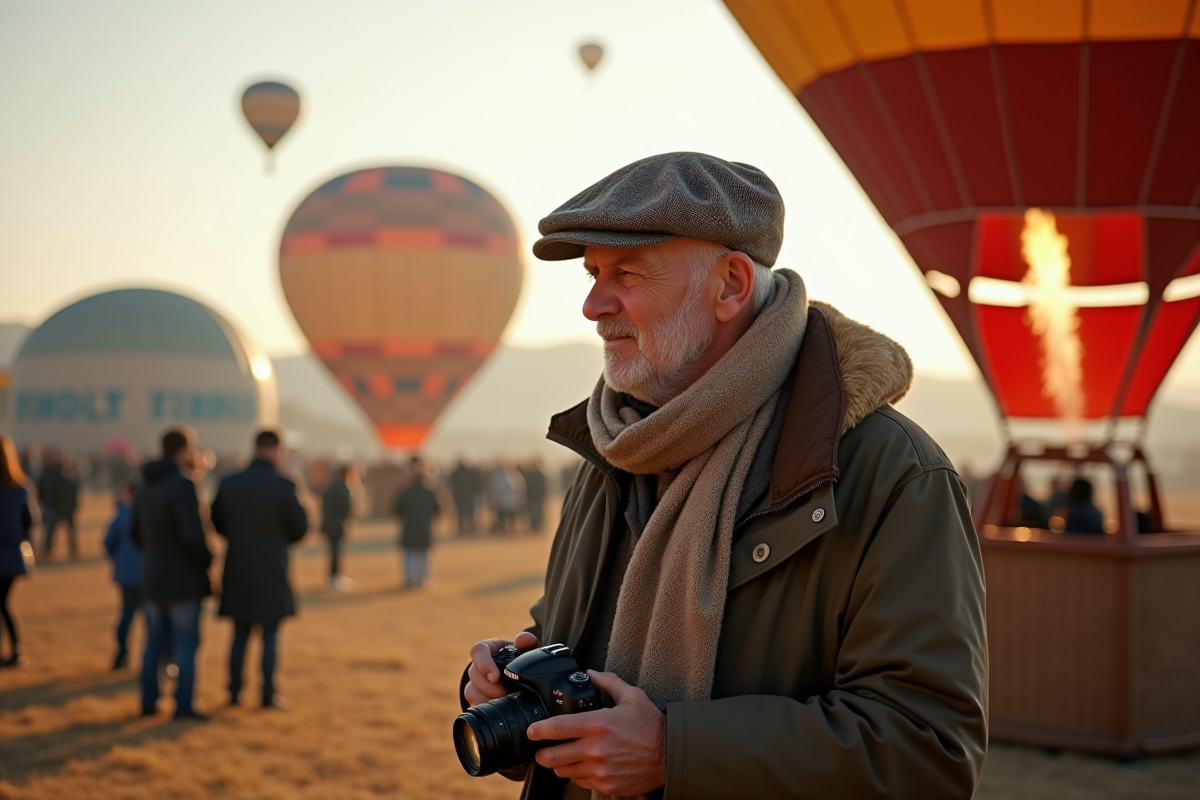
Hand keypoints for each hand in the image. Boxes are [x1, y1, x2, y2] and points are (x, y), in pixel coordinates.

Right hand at [464, 631, 539, 706]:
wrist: (523, 676)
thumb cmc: (522, 659)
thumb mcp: (528, 649)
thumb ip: (528, 640)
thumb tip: (520, 640)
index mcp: (489, 649)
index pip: (478, 650)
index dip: (483, 664)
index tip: (495, 677)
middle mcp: (479, 665)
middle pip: (473, 674)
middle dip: (488, 687)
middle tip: (503, 693)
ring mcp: (476, 682)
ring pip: (470, 691)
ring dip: (485, 699)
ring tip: (502, 703)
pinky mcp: (477, 698)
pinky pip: (473, 704)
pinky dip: (483, 708)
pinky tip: (496, 711)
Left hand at [529, 670, 664, 796]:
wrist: (670, 756)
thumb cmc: (651, 725)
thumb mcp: (631, 696)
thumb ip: (607, 682)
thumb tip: (589, 673)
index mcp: (598, 724)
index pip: (557, 728)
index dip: (537, 730)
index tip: (531, 729)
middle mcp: (595, 749)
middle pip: (551, 757)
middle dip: (542, 753)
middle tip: (542, 748)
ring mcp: (600, 770)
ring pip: (563, 772)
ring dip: (560, 764)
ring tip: (565, 756)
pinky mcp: (606, 785)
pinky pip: (580, 781)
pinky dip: (578, 774)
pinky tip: (585, 764)